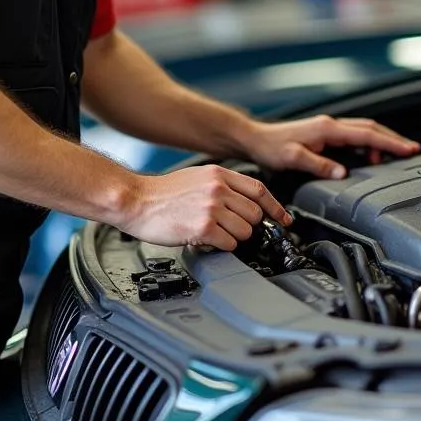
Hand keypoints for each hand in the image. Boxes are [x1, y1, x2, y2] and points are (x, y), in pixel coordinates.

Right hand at [119, 165, 290, 250]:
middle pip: (255, 214)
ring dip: (234, 238)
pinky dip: (222, 246)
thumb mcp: (198, 177)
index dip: (275, 207)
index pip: (259, 190)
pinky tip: (208, 240)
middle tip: (231, 229)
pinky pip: (229, 244)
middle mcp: (218, 188)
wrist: (136, 200)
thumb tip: (246, 203)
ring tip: (215, 234)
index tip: (284, 219)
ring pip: (245, 231)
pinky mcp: (203, 227)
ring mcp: (212, 207)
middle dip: (248, 226)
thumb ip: (223, 186)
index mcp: (219, 174)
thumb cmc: (163, 193)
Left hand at [239, 115, 419, 179]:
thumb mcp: (293, 158)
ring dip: (381, 142)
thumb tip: (343, 173)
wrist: (256, 139)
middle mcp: (331, 125)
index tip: (408, 148)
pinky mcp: (326, 135)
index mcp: (328, 128)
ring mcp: (329, 129)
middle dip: (393, 139)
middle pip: (371, 129)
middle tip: (412, 150)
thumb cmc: (271, 147)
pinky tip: (370, 157)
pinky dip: (368, 145)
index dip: (389, 142)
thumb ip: (319, 165)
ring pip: (364, 132)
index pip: (366, 134)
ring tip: (395, 156)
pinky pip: (354, 138)